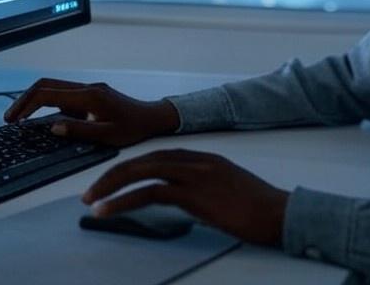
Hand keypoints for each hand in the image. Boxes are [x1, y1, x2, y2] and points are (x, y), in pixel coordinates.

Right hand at [3, 79, 179, 146]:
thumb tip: (53, 128)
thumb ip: (79, 131)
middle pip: (46, 85)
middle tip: (10, 119)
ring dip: (34, 101)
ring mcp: (87, 90)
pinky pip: (63, 95)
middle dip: (24, 100)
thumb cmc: (133, 128)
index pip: (48, 94)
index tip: (14, 121)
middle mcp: (87, 88)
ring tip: (21, 120)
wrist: (152, 117)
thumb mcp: (107, 135)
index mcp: (89, 96)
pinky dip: (48, 105)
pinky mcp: (89, 95)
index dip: (27, 106)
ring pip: (53, 88)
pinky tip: (43, 121)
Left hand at [82, 149, 289, 246]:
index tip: (111, 182)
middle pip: (143, 160)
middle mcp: (195, 160)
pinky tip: (108, 211)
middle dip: (112, 175)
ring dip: (111, 187)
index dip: (130, 168)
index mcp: (202, 157)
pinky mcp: (193, 195)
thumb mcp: (226, 189)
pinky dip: (124, 202)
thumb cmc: (258, 207)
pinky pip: (150, 193)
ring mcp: (194, 175)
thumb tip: (178, 198)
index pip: (156, 157)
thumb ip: (201, 187)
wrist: (279, 213)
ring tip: (91, 201)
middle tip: (91, 192)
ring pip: (141, 172)